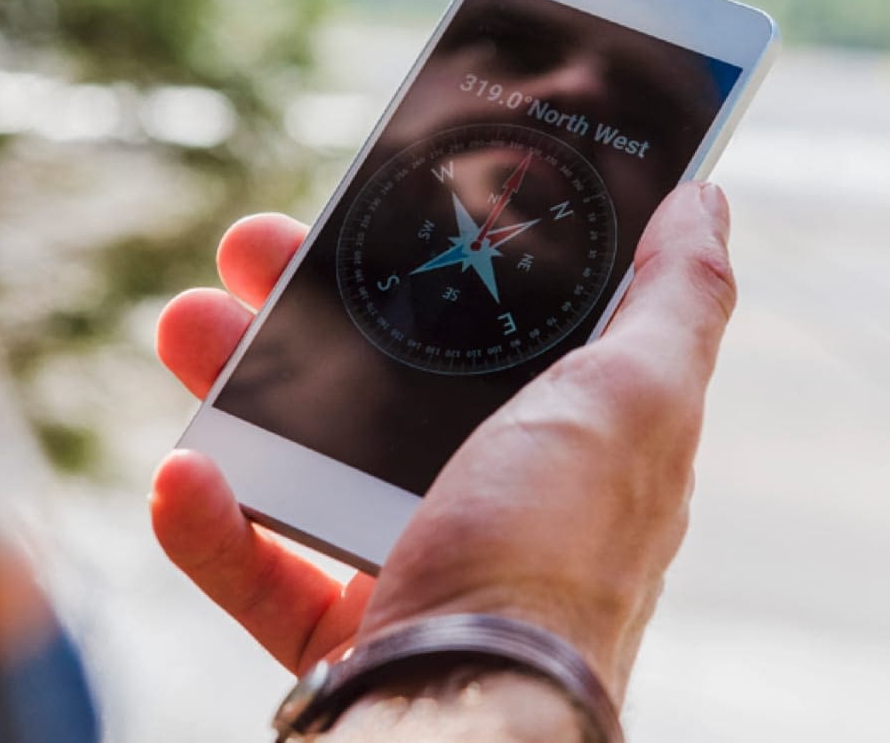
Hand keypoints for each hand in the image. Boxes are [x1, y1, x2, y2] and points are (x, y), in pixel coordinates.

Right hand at [150, 182, 736, 699]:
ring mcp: (417, 566)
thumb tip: (705, 203)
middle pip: (389, 381)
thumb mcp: (637, 399)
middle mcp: (497, 498)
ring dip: (242, 392)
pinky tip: (183, 477)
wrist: (470, 716)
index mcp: (568, 437)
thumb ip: (677, 302)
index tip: (375, 198)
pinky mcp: (346, 634)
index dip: (439, 253)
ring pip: (312, 461)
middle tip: (253, 252)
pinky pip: (263, 570)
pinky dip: (216, 526)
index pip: (499, 320)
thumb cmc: (557, 553)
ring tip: (188, 328)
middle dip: (310, 309)